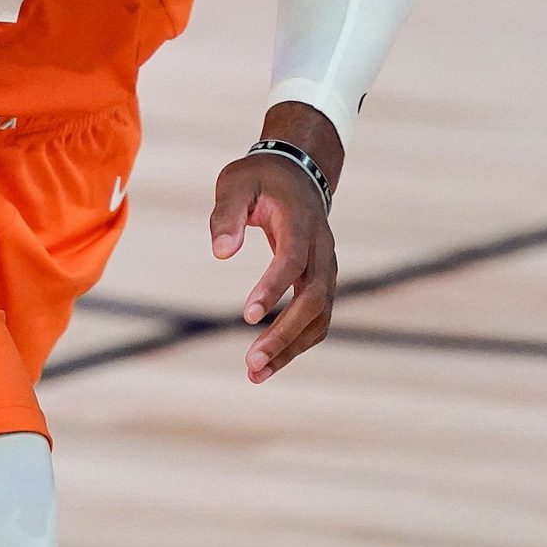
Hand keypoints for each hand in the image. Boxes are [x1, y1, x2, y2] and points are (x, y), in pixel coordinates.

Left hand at [209, 153, 336, 382]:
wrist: (299, 173)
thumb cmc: (261, 178)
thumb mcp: (236, 183)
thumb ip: (227, 214)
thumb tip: (220, 254)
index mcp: (301, 222)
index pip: (293, 259)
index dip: (273, 287)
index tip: (246, 314)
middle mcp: (322, 250)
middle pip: (314, 298)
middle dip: (284, 333)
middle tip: (250, 361)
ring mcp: (326, 269)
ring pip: (319, 317)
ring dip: (290, 348)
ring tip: (255, 373)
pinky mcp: (321, 283)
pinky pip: (316, 321)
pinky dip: (296, 344)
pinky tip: (267, 364)